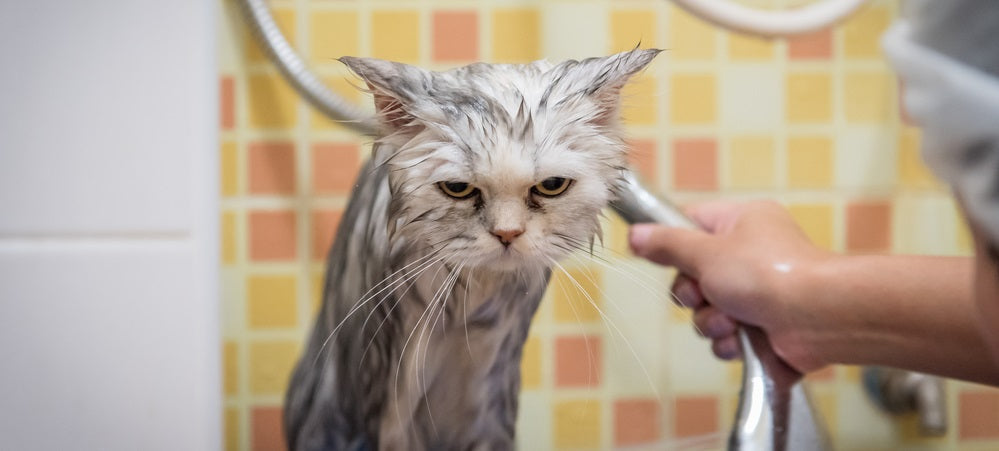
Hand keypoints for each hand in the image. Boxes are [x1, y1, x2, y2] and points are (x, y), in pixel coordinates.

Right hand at [628, 200, 829, 371]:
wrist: (819, 318)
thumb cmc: (768, 274)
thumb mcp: (705, 252)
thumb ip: (667, 244)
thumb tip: (635, 234)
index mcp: (742, 222)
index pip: (692, 224)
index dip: (674, 244)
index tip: (661, 258)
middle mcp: (752, 255)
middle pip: (695, 275)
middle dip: (694, 295)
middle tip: (705, 295)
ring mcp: (761, 293)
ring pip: (709, 311)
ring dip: (711, 322)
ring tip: (731, 322)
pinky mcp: (767, 328)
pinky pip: (729, 336)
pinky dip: (730, 342)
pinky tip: (742, 341)